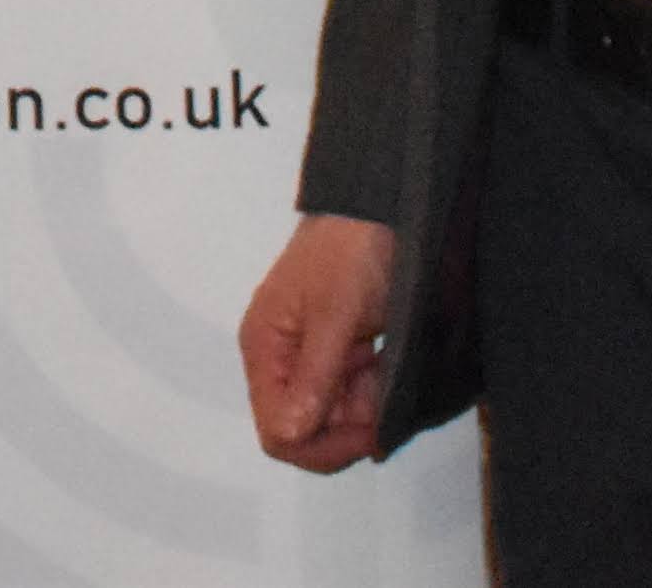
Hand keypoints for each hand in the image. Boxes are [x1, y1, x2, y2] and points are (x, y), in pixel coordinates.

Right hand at [239, 212, 400, 471]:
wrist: (386, 205)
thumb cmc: (352, 252)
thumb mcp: (336, 314)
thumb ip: (314, 377)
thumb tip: (288, 435)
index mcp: (265, 348)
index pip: (277, 431)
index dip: (320, 446)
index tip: (368, 430)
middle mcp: (282, 359)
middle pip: (305, 430)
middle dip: (347, 428)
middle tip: (385, 403)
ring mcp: (312, 357)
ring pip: (334, 417)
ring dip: (367, 407)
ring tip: (386, 366)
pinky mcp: (340, 351)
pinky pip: (353, 395)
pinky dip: (375, 391)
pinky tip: (386, 361)